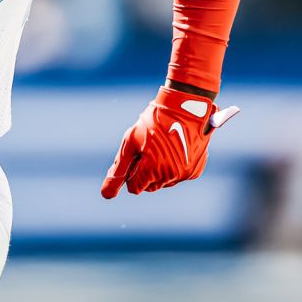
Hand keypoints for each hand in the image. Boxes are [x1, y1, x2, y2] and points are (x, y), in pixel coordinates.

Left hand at [100, 86, 239, 198]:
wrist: (185, 107)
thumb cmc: (153, 122)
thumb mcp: (130, 143)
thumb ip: (118, 170)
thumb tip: (106, 195)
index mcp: (153, 171)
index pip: (134, 188)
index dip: (132, 171)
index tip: (136, 154)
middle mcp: (171, 177)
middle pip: (149, 186)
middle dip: (145, 172)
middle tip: (149, 148)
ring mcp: (185, 175)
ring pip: (164, 182)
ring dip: (159, 170)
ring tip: (162, 147)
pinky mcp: (195, 170)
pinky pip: (178, 176)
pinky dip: (173, 167)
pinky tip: (174, 149)